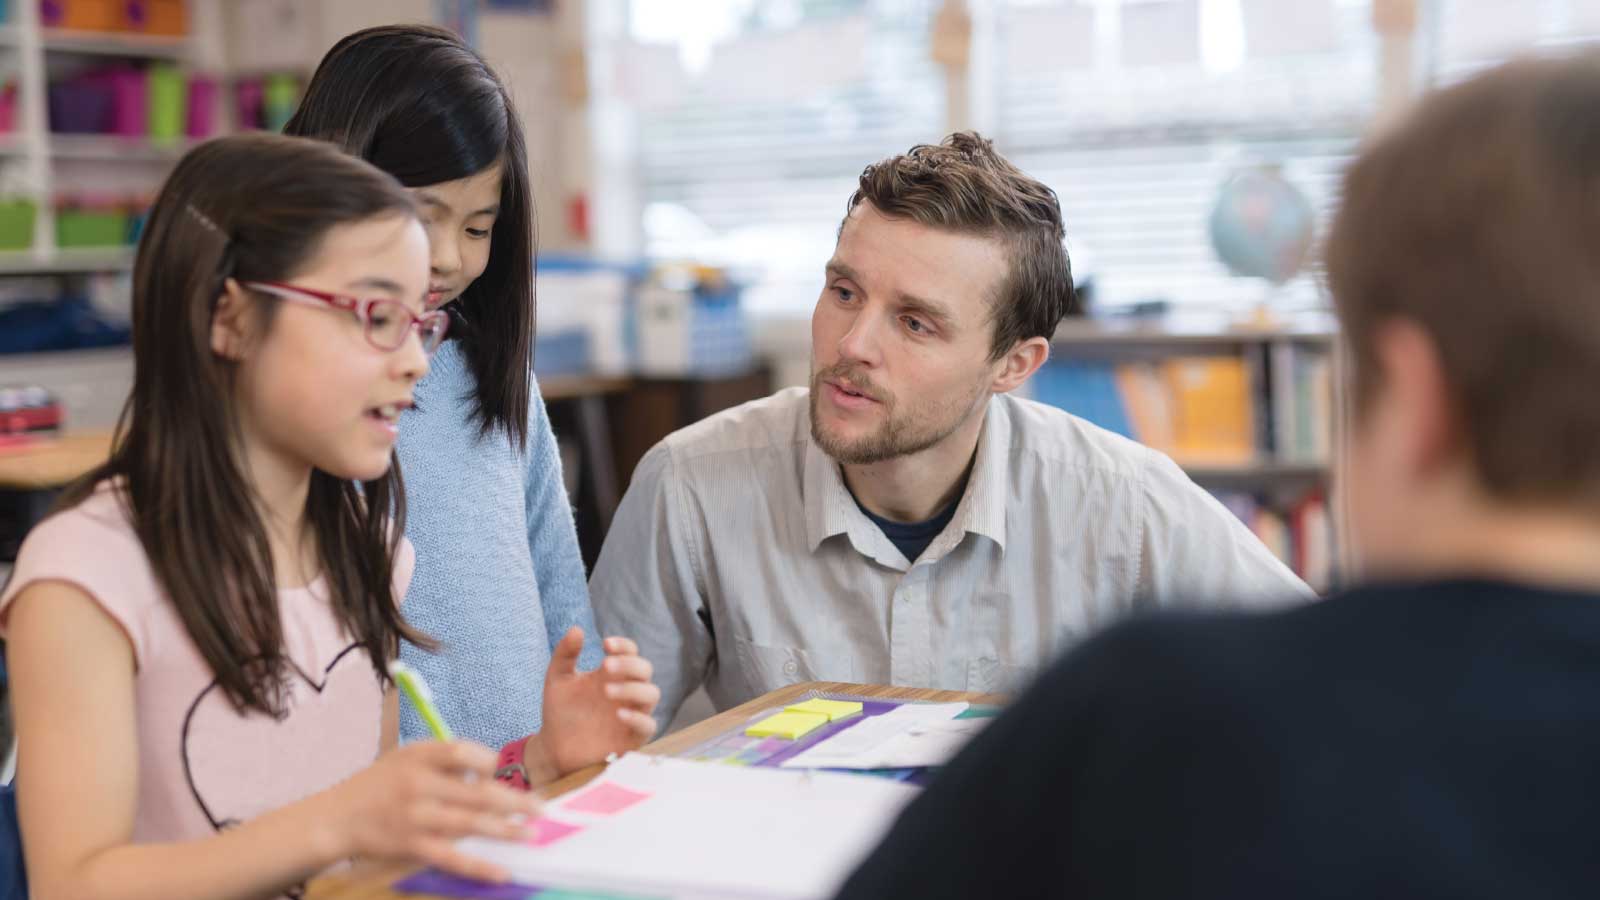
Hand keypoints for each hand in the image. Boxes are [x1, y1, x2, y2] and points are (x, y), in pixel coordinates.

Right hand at [318, 740, 540, 882]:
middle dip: (513, 800)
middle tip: (541, 807)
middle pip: (475, 791)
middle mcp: (417, 784)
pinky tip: (502, 872)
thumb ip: (444, 760)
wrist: (336, 818)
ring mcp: (415, 816)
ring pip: (469, 824)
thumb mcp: (405, 757)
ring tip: (531, 834)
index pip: (461, 751)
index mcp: (417, 756)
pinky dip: (479, 866)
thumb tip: (492, 772)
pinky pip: (452, 857)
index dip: (487, 760)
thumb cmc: (379, 784)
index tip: (500, 770)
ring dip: (505, 830)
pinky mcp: (411, 845)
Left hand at [534, 628, 660, 777]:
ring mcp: (632, 713)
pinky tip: (619, 714)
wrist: (553, 748)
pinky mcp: (633, 738)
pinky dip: (638, 718)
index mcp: (612, 674)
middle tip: (605, 666)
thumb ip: (565, 654)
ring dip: (633, 689)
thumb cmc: (560, 712)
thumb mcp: (557, 680)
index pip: (631, 652)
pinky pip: (648, 725)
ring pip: (652, 694)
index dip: (623, 645)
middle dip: (629, 664)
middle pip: (645, 669)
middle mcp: (626, 691)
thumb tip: (577, 629)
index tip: (605, 644)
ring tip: (607, 691)